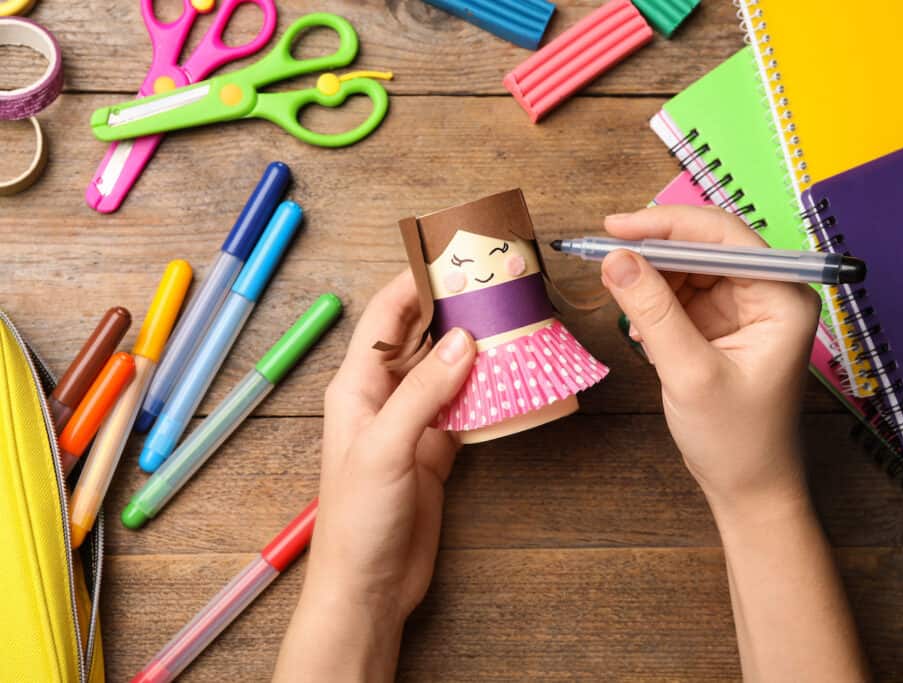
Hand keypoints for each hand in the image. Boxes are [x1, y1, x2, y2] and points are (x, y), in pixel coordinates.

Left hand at [275, 270, 476, 681]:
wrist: (369, 586)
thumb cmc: (358, 521)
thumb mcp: (386, 449)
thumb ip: (423, 393)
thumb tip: (463, 341)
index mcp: (357, 387)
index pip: (386, 317)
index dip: (415, 282)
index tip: (452, 255)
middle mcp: (384, 397)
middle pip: (419, 337)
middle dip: (452, 308)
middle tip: (493, 283)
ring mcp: (412, 423)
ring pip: (446, 369)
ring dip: (475, 348)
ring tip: (511, 320)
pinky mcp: (436, 449)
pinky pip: (465, 406)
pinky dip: (487, 390)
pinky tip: (512, 377)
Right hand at [600, 206, 820, 513]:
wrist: (747, 487)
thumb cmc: (737, 439)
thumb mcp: (689, 373)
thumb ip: (653, 313)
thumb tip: (616, 259)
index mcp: (782, 297)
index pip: (723, 237)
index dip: (666, 225)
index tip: (615, 228)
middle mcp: (768, 293)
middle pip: (703, 247)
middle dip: (652, 251)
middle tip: (604, 256)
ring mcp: (744, 308)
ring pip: (686, 269)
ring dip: (651, 284)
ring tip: (627, 311)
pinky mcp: (721, 325)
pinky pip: (681, 296)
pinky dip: (654, 307)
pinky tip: (643, 335)